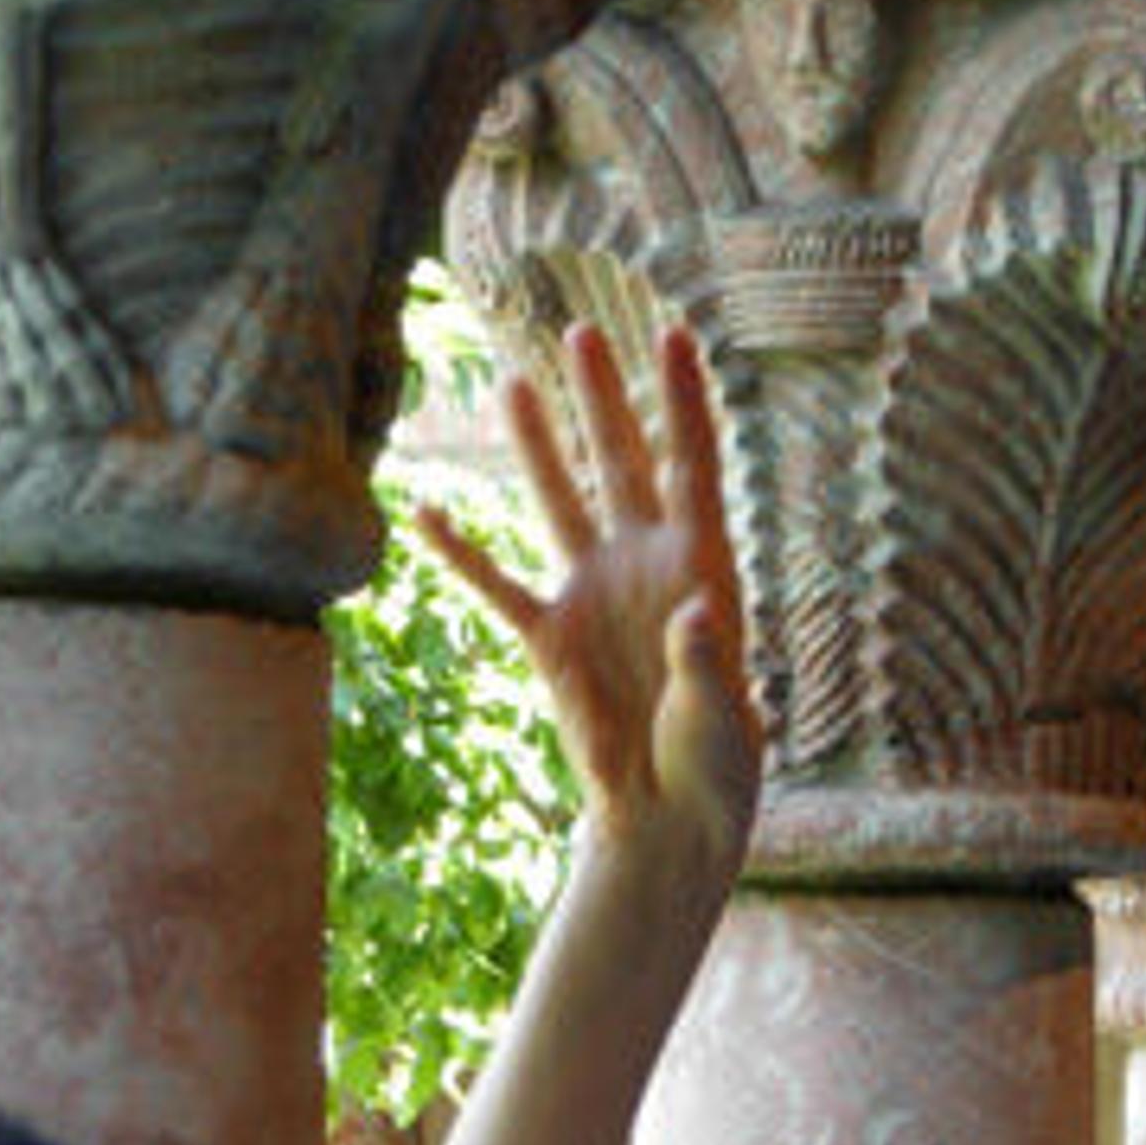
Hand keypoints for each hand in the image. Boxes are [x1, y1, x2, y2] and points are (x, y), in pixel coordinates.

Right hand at [418, 321, 762, 875]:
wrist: (668, 813)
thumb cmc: (716, 764)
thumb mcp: (721, 714)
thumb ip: (706, 662)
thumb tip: (694, 615)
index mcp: (702, 569)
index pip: (695, 467)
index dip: (686, 399)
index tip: (676, 333)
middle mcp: (646, 565)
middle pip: (624, 463)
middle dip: (604, 398)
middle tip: (580, 331)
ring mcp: (595, 594)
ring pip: (560, 501)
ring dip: (539, 446)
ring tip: (513, 382)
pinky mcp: (550, 637)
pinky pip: (497, 586)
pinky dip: (461, 553)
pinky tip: (424, 512)